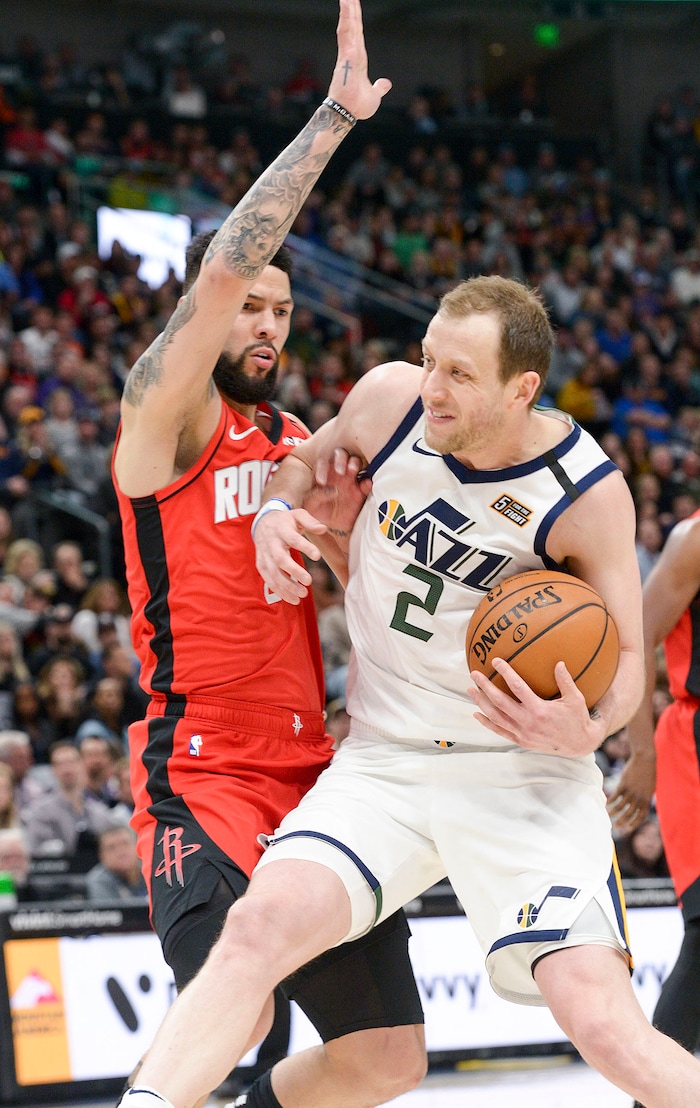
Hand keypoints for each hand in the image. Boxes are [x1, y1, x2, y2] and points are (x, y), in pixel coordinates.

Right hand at [254, 508, 326, 604]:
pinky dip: (280, 591)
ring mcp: (264, 555)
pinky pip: (269, 580)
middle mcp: (271, 543)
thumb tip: (323, 528)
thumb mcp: (298, 515)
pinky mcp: (261, 565)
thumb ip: (310, 521)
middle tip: (309, 582)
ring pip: (273, 573)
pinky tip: (293, 599)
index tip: (317, 556)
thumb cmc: (286, 521)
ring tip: (302, 595)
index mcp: (282, 530)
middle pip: (280, 559)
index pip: (293, 539)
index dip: (305, 547)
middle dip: (294, 571)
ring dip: (287, 586)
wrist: (263, 523)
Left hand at [303, 449, 371, 550]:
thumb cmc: (319, 512)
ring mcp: (350, 479)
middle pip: (340, 456)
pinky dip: (367, 482)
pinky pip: (366, 482)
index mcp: (323, 474)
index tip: (322, 482)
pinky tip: (366, 484)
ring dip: (354, 463)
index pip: (322, 463)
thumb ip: (317, 496)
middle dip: (340, 460)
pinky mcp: (361, 490)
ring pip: (355, 462)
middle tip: (340, 471)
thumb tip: (331, 490)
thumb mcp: (311, 506)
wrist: (333, 525)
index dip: (322, 469)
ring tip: (352, 470)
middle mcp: (337, 473)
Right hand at [327, 0, 391, 120]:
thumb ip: (379, 87)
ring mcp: (348, 53)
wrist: (347, 115)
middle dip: (351, 8)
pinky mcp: (346, 55)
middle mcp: (352, 53)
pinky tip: (346, 4)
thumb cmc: (357, 106)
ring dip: (348, 8)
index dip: (356, 18)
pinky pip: (346, 32)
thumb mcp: (374, 95)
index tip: (353, 4)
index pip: (358, 34)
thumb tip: (386, 83)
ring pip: (348, 24)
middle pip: (353, 25)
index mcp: (358, 59)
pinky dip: (346, 17)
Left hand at [467, 658, 602, 756]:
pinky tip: (476, 714)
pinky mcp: (521, 741)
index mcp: (540, 710)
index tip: (496, 661)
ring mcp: (522, 733)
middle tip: (474, 673)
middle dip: (485, 687)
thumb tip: (558, 662)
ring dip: (481, 703)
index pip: (518, 688)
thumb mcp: (576, 699)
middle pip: (500, 702)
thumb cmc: (577, 719)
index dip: (506, 673)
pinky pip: (499, 731)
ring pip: (496, 717)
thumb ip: (566, 681)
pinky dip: (487, 723)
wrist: (578, 745)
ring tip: (471, 690)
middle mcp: (528, 723)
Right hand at [606, 749, 655, 833]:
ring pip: (621, 806)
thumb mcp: (650, 788)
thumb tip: (640, 806)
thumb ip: (645, 798)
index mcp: (647, 799)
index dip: (634, 823)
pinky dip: (611, 801)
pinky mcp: (623, 784)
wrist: (645, 760)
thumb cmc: (648, 773)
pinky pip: (616, 796)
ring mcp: (631, 791)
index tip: (628, 829)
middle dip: (622, 821)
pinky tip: (606, 805)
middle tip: (616, 828)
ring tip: (608, 816)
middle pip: (629, 813)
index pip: (641, 816)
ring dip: (614, 812)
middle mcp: (639, 797)